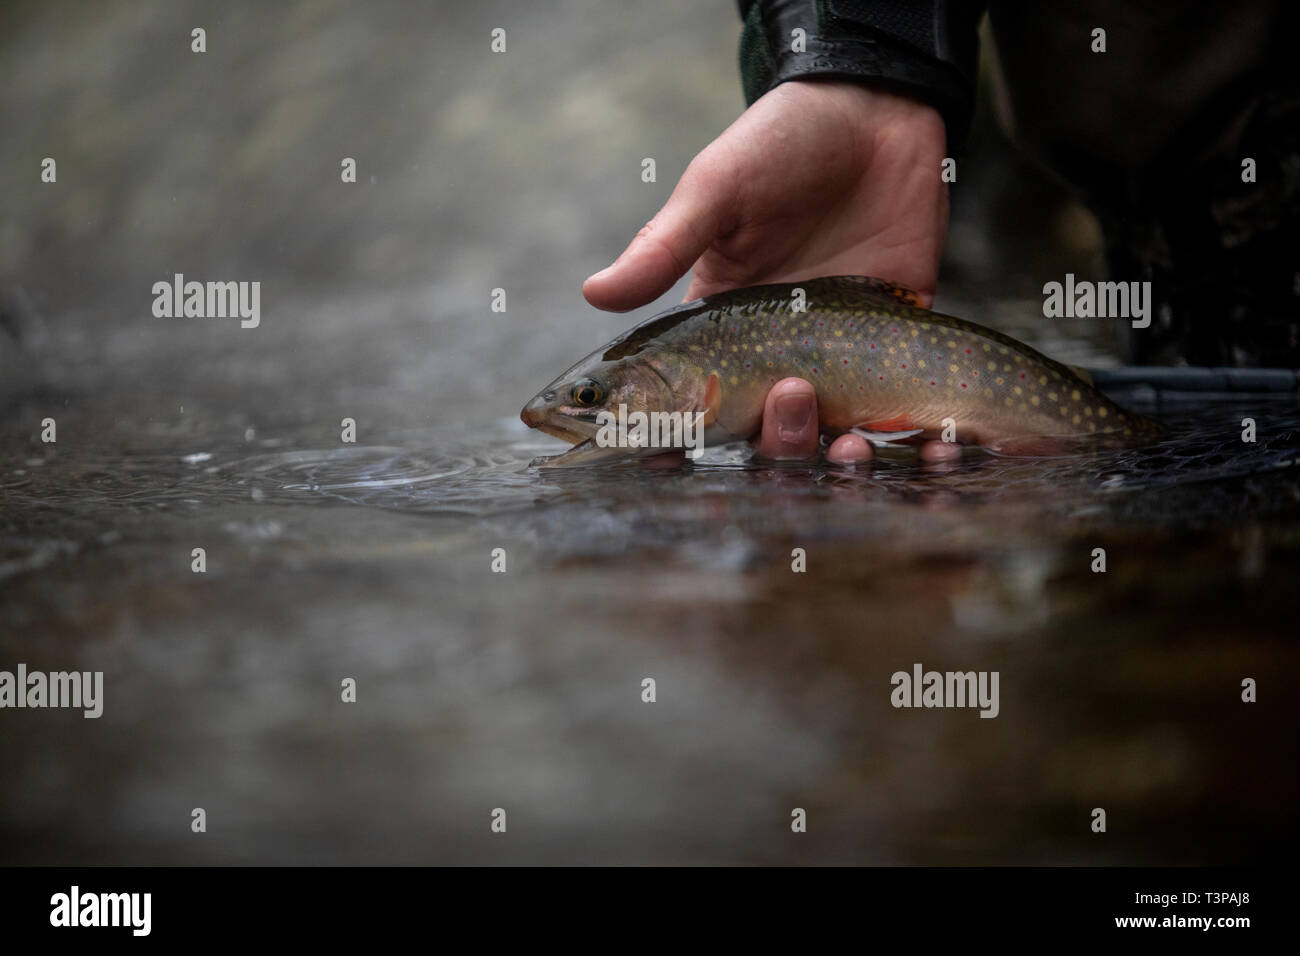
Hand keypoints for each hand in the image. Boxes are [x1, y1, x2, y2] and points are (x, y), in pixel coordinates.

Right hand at [583, 79, 952, 464]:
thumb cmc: (781, 142)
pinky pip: (901, 408)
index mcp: (721, 323)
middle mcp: (776, 348)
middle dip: (777, 438)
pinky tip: (928, 449)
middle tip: (793, 390)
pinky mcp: (898, 339)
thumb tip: (594, 293)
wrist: (877, 108)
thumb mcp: (716, 191)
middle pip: (765, 430)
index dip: (675, 436)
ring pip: (830, 434)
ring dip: (834, 455)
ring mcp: (837, 349)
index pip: (690, 399)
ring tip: (851, 443)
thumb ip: (663, 247)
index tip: (667, 459)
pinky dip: (910, 442)